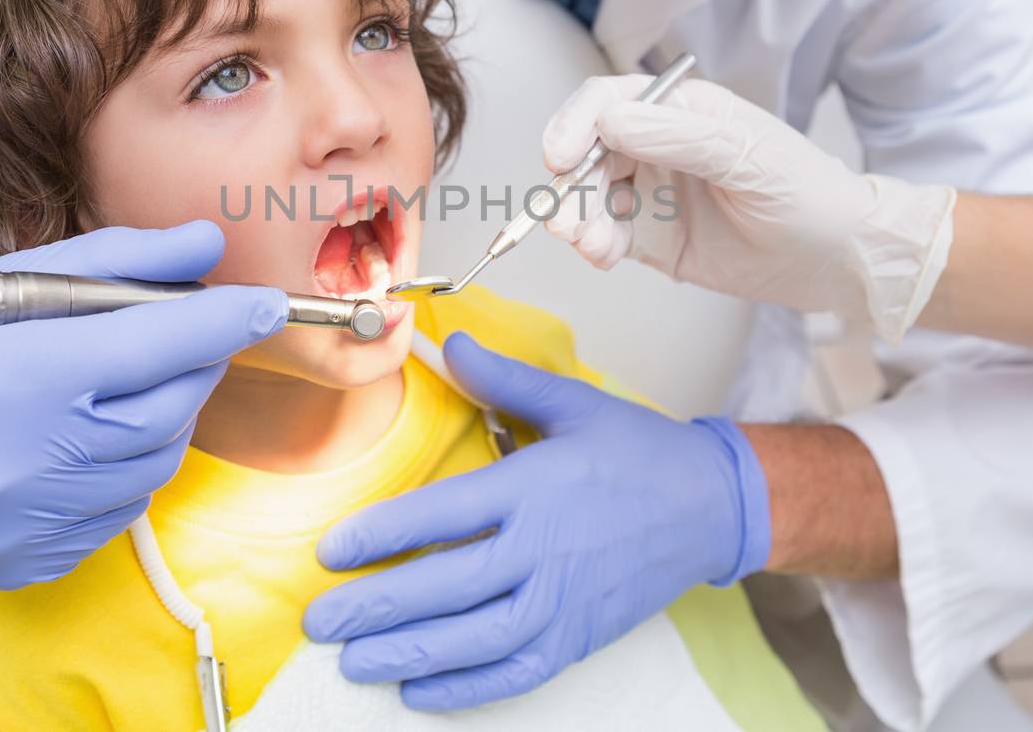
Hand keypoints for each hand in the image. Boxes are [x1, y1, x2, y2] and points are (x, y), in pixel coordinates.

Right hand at [0, 222, 285, 588]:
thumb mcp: (16, 280)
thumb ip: (119, 260)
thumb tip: (207, 246)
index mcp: (2, 377)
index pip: (147, 347)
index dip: (219, 324)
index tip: (269, 305)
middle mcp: (10, 462)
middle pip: (166, 411)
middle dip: (195, 365)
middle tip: (191, 336)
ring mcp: (17, 523)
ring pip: (154, 464)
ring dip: (160, 417)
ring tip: (115, 387)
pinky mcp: (22, 561)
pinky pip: (119, 510)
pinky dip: (123, 467)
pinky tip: (83, 439)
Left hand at [302, 334, 768, 710]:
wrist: (712, 505)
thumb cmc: (639, 452)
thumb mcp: (572, 403)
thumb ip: (502, 379)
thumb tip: (446, 344)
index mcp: (535, 486)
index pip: (442, 515)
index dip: (380, 536)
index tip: (330, 551)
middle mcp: (545, 549)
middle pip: (446, 586)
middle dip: (376, 606)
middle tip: (320, 619)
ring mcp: (564, 599)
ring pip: (475, 639)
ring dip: (409, 653)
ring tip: (354, 660)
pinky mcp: (580, 636)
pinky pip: (515, 671)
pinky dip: (465, 686)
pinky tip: (419, 689)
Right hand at [543, 74, 955, 342]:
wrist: (838, 259)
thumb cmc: (806, 193)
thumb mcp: (746, 156)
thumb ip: (676, 137)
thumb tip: (609, 121)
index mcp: (680, 111)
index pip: (607, 103)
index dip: (574, 125)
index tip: (559, 157)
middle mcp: (657, 146)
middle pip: (587, 153)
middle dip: (571, 185)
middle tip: (569, 221)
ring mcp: (653, 193)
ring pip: (590, 197)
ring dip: (579, 219)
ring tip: (592, 246)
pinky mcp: (653, 238)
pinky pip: (607, 235)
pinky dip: (595, 245)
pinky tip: (603, 257)